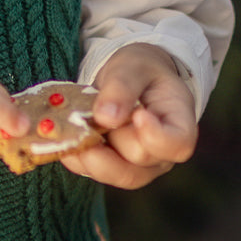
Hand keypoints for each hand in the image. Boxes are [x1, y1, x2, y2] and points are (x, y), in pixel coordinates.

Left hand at [60, 44, 197, 189]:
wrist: (129, 78)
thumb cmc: (140, 69)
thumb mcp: (134, 65)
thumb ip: (123, 87)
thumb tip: (106, 117)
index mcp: (179, 123)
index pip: (178, 144)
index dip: (156, 136)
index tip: (137, 114)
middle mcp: (162, 153)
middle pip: (140, 159)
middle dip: (113, 136)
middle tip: (93, 114)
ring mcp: (139, 166)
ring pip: (116, 174)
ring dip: (89, 155)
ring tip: (70, 131)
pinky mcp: (112, 167)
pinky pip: (94, 171)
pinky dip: (76, 156)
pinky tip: (62, 139)